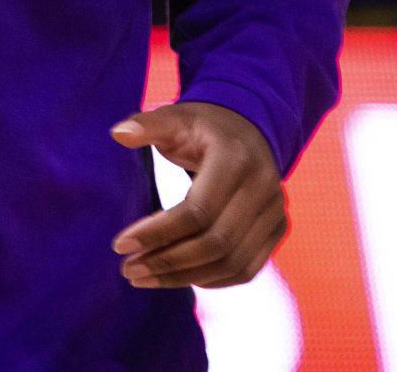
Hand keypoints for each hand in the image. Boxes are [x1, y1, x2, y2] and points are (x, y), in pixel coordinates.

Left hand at [109, 103, 285, 289]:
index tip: (120, 245)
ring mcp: (275, 211)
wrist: (246, 128)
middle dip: (168, 262)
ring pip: (233, 263)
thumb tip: (119, 133)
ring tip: (144, 277)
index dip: (158, 232)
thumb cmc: (201, 126)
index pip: (197, 210)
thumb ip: (147, 124)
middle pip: (216, 243)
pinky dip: (213, 280)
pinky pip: (248, 268)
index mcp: (234, 158)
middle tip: (129, 269)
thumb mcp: (174, 117)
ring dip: (186, 277)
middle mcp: (263, 188)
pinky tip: (178, 277)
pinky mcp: (277, 228)